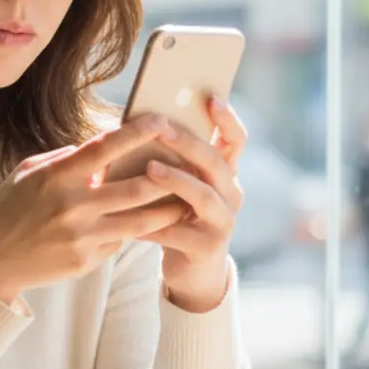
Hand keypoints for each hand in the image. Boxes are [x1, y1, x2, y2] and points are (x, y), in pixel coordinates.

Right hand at [0, 115, 186, 304]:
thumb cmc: (8, 209)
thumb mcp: (28, 173)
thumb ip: (64, 159)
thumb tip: (98, 147)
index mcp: (56, 177)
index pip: (104, 149)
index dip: (135, 133)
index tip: (160, 120)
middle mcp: (72, 206)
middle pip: (135, 189)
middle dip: (167, 176)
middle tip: (191, 165)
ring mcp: (81, 236)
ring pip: (139, 221)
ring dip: (168, 210)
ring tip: (187, 201)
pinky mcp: (86, 260)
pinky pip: (119, 242)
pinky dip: (133, 231)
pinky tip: (149, 225)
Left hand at [143, 98, 247, 311]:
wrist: (192, 270)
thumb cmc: (179, 216)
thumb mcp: (182, 186)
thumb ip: (173, 160)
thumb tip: (140, 123)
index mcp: (226, 174)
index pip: (236, 140)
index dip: (228, 119)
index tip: (211, 98)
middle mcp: (231, 195)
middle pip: (216, 163)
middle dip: (190, 144)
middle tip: (163, 129)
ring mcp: (223, 222)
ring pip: (204, 196)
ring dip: (176, 180)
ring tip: (149, 169)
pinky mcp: (207, 247)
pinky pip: (180, 233)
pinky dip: (155, 225)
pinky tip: (132, 220)